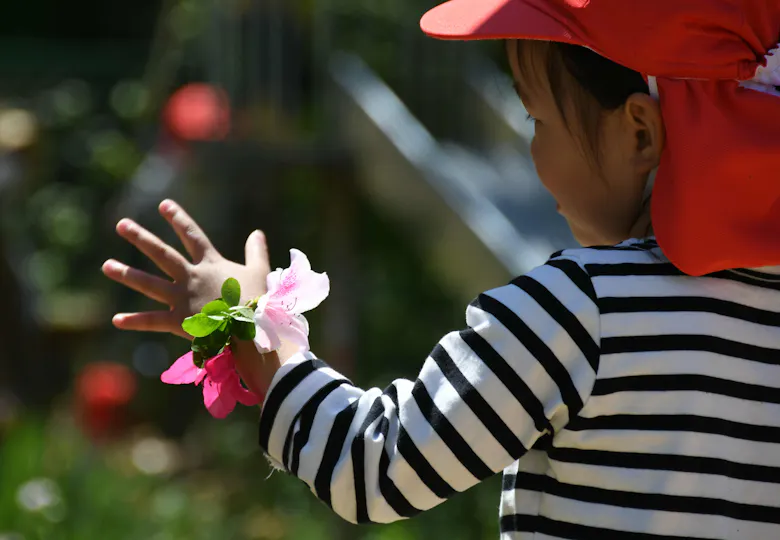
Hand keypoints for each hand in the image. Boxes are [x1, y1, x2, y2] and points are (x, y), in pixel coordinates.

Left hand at [103, 199, 269, 339]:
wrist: (252, 327)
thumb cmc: (258, 299)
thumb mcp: (260, 271)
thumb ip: (256, 251)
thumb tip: (257, 232)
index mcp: (211, 264)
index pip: (192, 236)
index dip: (178, 219)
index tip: (163, 204)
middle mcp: (192, 277)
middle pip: (162, 254)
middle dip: (141, 238)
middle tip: (121, 225)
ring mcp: (182, 298)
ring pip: (149, 284)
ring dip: (127, 274)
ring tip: (107, 265)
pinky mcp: (179, 320)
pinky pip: (153, 320)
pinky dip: (135, 321)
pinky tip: (116, 320)